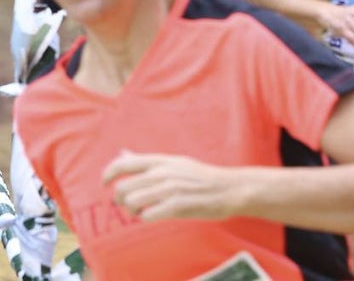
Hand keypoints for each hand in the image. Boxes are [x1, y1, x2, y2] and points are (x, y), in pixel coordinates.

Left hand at [103, 151, 239, 221]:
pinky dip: (147, 218)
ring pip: (132, 202)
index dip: (108, 174)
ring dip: (133, 211)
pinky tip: (157, 215)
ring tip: (144, 210)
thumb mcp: (176, 162)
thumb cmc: (202, 177)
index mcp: (162, 160)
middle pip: (123, 188)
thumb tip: (123, 153)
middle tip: (132, 203)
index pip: (124, 164)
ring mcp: (170, 189)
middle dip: (122, 200)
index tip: (104, 183)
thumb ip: (147, 161)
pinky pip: (147, 215)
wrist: (230, 188)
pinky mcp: (177, 205)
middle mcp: (164, 172)